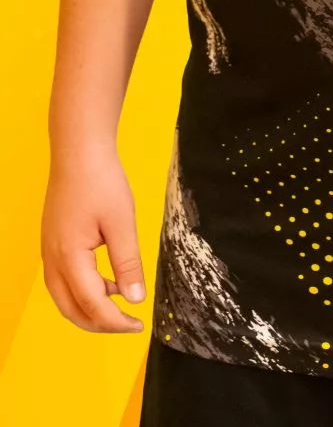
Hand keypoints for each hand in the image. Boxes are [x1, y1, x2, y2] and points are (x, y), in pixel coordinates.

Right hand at [41, 147, 146, 332]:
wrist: (78, 151)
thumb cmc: (100, 181)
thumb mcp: (122, 222)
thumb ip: (128, 262)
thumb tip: (135, 298)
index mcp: (69, 257)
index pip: (92, 305)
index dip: (115, 322)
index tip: (138, 325)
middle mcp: (52, 260)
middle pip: (72, 309)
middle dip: (100, 323)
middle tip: (129, 323)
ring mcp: (49, 253)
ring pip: (65, 298)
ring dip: (91, 308)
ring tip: (122, 299)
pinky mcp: (53, 244)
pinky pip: (64, 281)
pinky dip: (84, 290)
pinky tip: (108, 279)